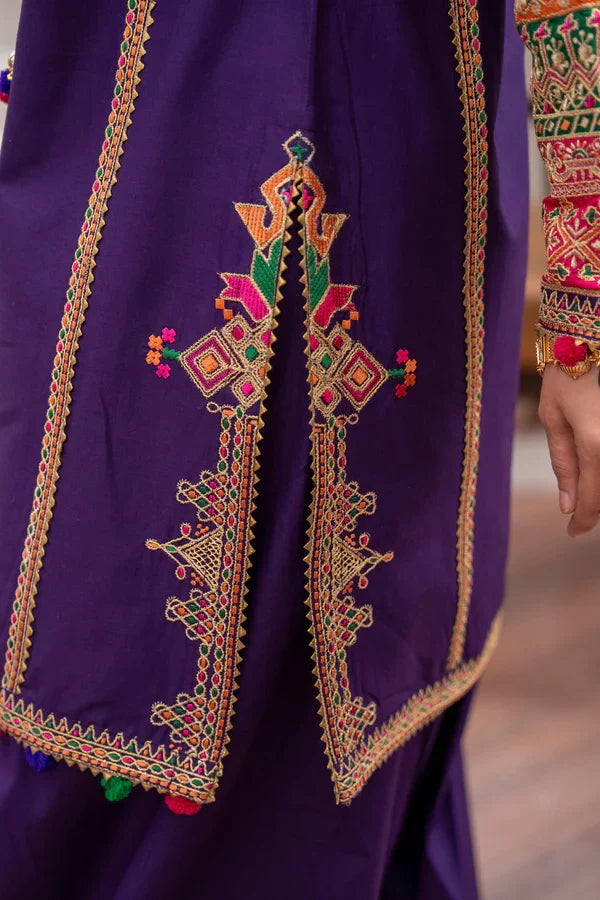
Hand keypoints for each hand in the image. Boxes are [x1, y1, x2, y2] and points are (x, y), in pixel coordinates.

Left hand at [540, 364, 599, 536]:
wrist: (588, 339)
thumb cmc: (566, 377)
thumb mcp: (553, 419)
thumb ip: (563, 465)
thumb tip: (568, 506)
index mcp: (595, 444)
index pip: (594, 500)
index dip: (584, 522)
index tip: (573, 533)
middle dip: (595, 505)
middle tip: (578, 512)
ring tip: (586, 488)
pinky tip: (592, 461)